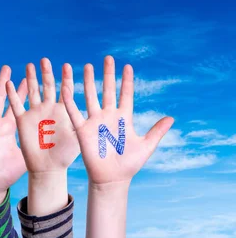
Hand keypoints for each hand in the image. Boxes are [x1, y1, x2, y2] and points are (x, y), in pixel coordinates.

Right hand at [0, 66, 27, 193]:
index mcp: (11, 127)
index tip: (30, 74)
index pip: (18, 103)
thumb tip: (59, 135)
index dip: (24, 89)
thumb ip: (38, 144)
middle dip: (5, 82)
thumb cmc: (7, 175)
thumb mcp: (26, 156)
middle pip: (1, 97)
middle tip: (10, 67)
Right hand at [6, 59, 80, 172]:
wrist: (48, 167)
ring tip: (29, 65)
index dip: (65, 77)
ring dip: (30, 79)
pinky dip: (13, 95)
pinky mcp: (22, 121)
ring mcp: (34, 114)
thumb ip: (76, 120)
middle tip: (44, 59)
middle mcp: (48, 109)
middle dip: (46, 72)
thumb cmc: (65, 154)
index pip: (64, 89)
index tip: (66, 65)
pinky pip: (16, 105)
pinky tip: (8, 83)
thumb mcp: (76, 136)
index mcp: (62, 110)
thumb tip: (81, 105)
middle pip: (46, 86)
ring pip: (31, 91)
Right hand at [61, 56, 173, 183]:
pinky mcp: (83, 130)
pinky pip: (75, 113)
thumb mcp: (146, 146)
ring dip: (89, 82)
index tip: (127, 66)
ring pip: (91, 97)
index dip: (127, 81)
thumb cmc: (129, 164)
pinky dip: (70, 102)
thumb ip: (157, 131)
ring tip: (87, 67)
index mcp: (124, 118)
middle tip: (107, 59)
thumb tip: (172, 118)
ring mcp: (95, 122)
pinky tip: (67, 88)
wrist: (111, 179)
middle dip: (107, 75)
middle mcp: (109, 116)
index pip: (126, 95)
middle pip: (108, 90)